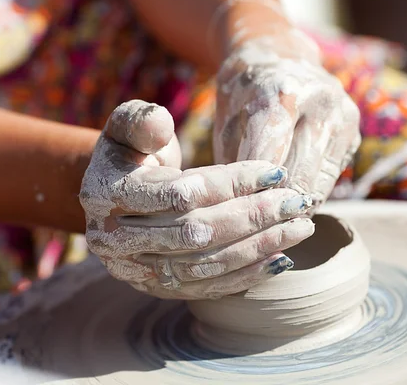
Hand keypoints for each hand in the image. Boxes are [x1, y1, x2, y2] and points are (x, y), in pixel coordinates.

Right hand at [80, 100, 314, 298]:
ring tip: (299, 229)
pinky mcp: (156, 287)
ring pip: (205, 265)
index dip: (232, 183)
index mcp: (106, 193)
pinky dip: (246, 276)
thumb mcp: (127, 127)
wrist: (114, 194)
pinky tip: (281, 260)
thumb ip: (141, 120)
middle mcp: (114, 239)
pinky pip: (206, 287)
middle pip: (197, 234)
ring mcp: (134, 270)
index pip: (180, 194)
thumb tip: (162, 123)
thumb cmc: (130, 153)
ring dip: (258, 248)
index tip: (275, 172)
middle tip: (296, 203)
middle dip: (253, 218)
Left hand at [215, 28, 360, 207]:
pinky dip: (307, 194)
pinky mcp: (353, 133)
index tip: (236, 217)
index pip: (268, 159)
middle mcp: (322, 103)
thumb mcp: (226, 122)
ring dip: (293, 207)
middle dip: (273, 206)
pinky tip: (288, 200)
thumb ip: (234, 163)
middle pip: (298, 176)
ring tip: (269, 220)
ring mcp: (344, 117)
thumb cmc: (243, 94)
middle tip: (252, 229)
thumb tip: (238, 211)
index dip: (250, 193)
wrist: (279, 55)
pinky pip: (329, 179)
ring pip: (317, 184)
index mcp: (282, 93)